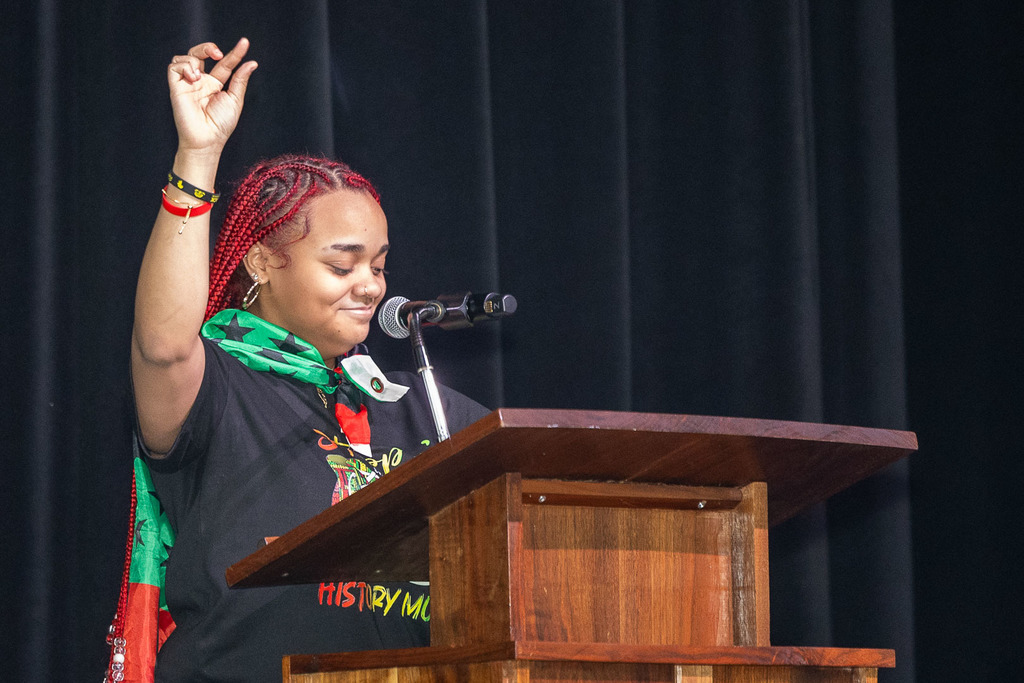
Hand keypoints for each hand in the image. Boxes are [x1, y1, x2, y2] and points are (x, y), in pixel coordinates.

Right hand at [168, 38, 257, 154]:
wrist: (207, 140)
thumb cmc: (221, 125)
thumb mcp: (235, 99)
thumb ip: (240, 80)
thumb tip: (252, 63)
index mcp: (216, 84)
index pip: (225, 63)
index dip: (235, 53)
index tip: (245, 43)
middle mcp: (201, 81)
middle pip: (199, 53)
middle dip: (207, 47)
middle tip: (218, 53)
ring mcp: (188, 83)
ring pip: (185, 57)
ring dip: (194, 58)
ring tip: (201, 75)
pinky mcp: (176, 87)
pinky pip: (174, 67)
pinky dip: (184, 67)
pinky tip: (194, 78)